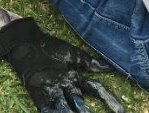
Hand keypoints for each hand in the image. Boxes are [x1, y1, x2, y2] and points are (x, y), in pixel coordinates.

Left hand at [7, 38, 124, 112]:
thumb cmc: (51, 47)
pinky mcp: (38, 95)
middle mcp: (66, 88)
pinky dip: (52, 112)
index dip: (108, 100)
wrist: (28, 43)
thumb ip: (89, 62)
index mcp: (76, 78)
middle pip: (80, 103)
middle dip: (86, 112)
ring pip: (65, 108)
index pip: (95, 90)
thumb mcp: (72, 54)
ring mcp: (53, 92)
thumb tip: (109, 67)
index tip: (121, 110)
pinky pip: (46, 108)